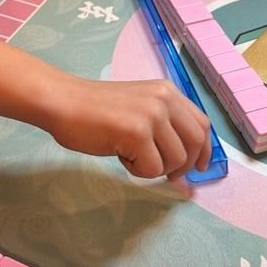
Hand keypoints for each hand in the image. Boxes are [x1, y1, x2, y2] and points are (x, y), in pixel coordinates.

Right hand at [49, 77, 211, 179]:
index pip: (202, 123)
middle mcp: (165, 100)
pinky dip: (137, 171)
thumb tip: (185, 162)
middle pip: (196, 142)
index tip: (199, 167)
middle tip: (166, 174)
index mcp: (167, 92)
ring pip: (176, 160)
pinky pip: (152, 168)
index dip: (204, 149)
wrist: (63, 102)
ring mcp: (152, 115)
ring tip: (131, 155)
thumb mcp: (139, 107)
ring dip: (155, 168)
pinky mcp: (137, 133)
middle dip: (184, 166)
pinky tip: (120, 155)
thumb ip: (163, 125)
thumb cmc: (94, 109)